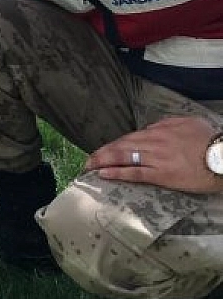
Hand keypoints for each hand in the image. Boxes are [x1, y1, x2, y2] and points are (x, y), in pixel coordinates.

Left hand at [85, 116, 222, 193]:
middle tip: (89, 159)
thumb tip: (152, 128)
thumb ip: (167, 124)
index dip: (115, 144)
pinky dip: (116, 172)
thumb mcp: (187, 123)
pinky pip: (134, 173)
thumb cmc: (209, 140)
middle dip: (103, 153)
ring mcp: (155, 158)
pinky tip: (103, 174)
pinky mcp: (161, 174)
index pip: (130, 137)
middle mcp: (153, 142)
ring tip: (89, 166)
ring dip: (103, 161)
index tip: (104, 149)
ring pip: (123, 157)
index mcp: (159, 130)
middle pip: (121, 146)